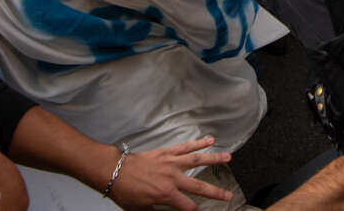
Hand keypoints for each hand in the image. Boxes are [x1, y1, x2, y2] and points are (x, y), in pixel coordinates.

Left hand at [108, 137, 232, 210]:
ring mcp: (172, 163)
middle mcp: (173, 178)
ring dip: (214, 159)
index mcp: (167, 194)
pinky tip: (210, 140)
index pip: (188, 206)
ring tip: (228, 157)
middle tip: (229, 194)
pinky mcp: (167, 152)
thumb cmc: (126, 191)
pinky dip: (198, 143)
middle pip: (200, 186)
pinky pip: (185, 147)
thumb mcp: (141, 209)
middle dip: (216, 192)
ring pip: (198, 161)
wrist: (115, 171)